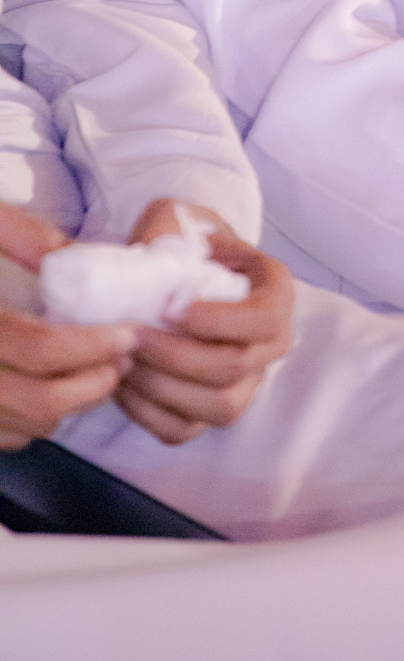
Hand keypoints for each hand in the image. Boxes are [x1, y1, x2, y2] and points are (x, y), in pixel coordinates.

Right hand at [0, 200, 134, 450]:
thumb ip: (22, 234)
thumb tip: (75, 256)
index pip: (38, 347)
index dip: (91, 344)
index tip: (126, 333)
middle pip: (35, 401)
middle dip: (91, 384)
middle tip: (122, 359)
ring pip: (20, 426)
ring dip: (69, 406)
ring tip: (97, 371)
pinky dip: (32, 421)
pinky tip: (48, 387)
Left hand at [113, 200, 293, 445]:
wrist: (178, 275)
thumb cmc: (184, 246)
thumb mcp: (178, 220)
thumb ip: (166, 230)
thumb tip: (148, 258)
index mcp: (276, 291)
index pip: (265, 319)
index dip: (221, 322)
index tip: (173, 310)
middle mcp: (272, 342)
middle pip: (235, 367)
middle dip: (176, 356)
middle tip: (131, 336)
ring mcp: (247, 382)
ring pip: (217, 407)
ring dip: (164, 389)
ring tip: (125, 362)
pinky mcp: (212, 411)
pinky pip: (187, 431)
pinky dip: (150, 416)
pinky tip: (122, 386)